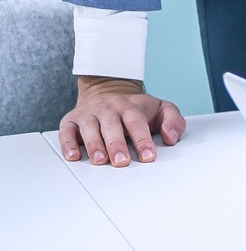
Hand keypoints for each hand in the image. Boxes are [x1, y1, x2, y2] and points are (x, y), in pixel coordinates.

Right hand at [59, 76, 185, 166]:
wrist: (107, 89)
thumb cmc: (136, 107)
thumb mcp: (162, 109)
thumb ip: (173, 121)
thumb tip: (171, 138)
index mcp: (131, 107)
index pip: (137, 123)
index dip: (142, 140)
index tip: (148, 155)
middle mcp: (109, 109)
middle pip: (112, 126)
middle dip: (116, 145)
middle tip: (122, 161)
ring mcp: (89, 114)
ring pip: (89, 129)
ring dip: (94, 145)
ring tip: (100, 160)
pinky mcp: (71, 121)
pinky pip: (67, 131)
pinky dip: (68, 144)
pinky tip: (74, 156)